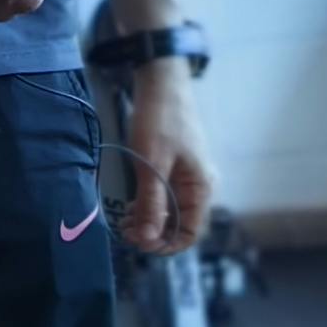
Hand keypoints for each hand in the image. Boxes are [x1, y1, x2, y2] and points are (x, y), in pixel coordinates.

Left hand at [111, 53, 216, 257]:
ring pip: (171, 210)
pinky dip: (149, 203)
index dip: (165, 244)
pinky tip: (130, 203)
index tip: (139, 244)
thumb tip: (148, 238)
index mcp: (202, 188)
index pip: (190, 233)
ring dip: (149, 219)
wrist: (161, 82)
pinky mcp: (175, 167)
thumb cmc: (160, 120)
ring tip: (124, 220)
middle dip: (153, 233)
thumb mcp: (151, 164)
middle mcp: (199, 186)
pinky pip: (165, 195)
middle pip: (180, 224)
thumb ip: (150, 203)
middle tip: (124, 231)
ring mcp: (188, 177)